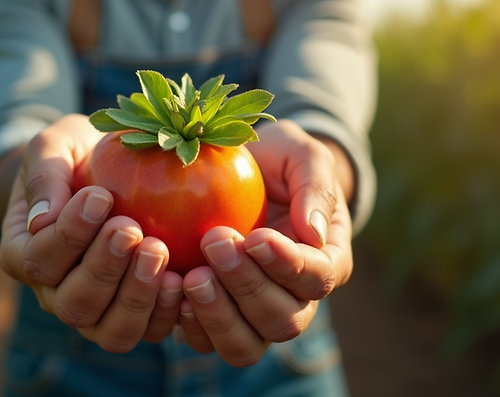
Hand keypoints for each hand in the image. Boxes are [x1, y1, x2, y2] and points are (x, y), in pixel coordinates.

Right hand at [0, 114, 183, 350]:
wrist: (102, 172)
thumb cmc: (74, 156)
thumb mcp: (53, 147)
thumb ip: (44, 176)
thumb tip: (43, 219)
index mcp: (24, 254)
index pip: (38, 258)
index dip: (68, 235)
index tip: (101, 198)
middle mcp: (55, 294)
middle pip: (74, 303)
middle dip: (103, 269)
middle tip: (131, 229)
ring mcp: (96, 312)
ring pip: (111, 331)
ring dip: (136, 296)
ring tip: (158, 252)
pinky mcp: (134, 316)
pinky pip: (149, 330)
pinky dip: (167, 312)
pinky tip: (185, 278)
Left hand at [177, 120, 353, 365]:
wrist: (247, 171)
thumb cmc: (280, 160)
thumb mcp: (302, 155)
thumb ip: (315, 186)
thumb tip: (313, 232)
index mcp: (326, 262)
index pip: (317, 278)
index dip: (288, 266)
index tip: (256, 237)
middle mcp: (295, 300)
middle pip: (283, 321)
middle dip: (248, 287)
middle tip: (214, 242)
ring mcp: (254, 315)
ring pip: (245, 345)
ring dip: (218, 316)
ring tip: (192, 277)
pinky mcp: (216, 317)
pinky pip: (206, 340)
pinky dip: (190, 325)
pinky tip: (172, 290)